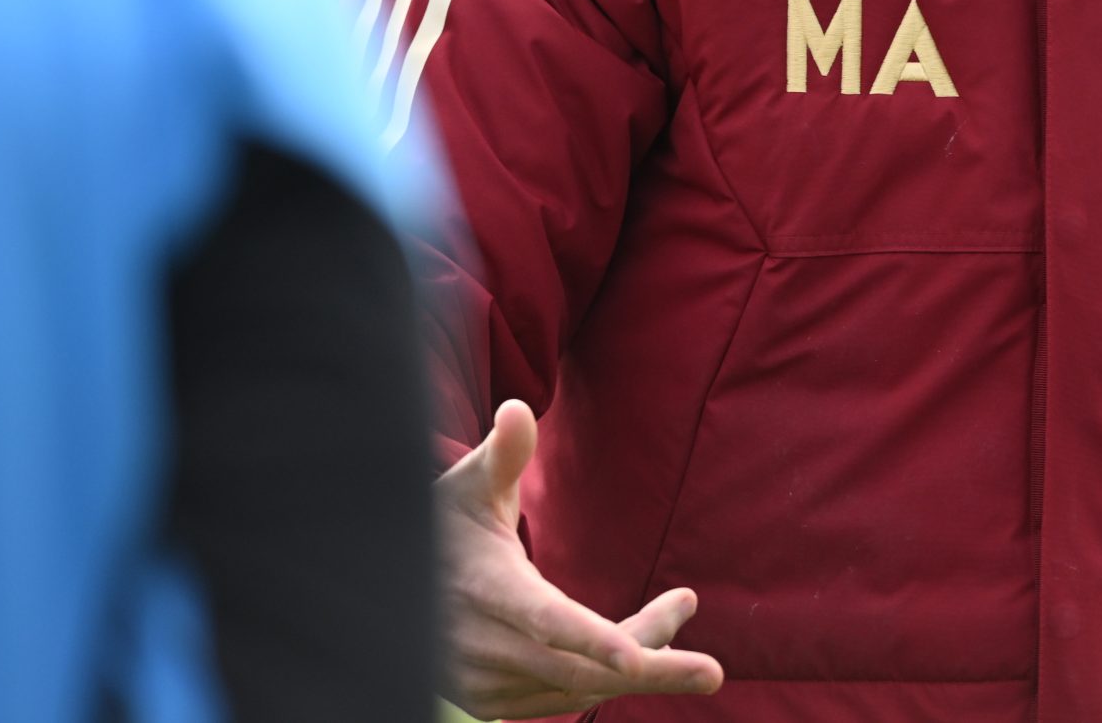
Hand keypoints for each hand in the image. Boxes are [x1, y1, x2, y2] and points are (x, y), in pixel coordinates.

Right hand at [437, 399, 724, 719]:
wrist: (387, 588)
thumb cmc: (440, 523)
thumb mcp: (467, 485)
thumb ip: (502, 454)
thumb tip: (518, 407)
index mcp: (484, 589)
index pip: (546, 621)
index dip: (594, 641)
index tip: (639, 659)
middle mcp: (483, 647)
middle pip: (579, 669)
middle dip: (650, 665)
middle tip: (714, 672)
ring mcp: (484, 683)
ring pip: (577, 686)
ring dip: (637, 661)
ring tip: (678, 612)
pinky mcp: (490, 702)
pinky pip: (561, 697)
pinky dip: (603, 676)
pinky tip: (642, 646)